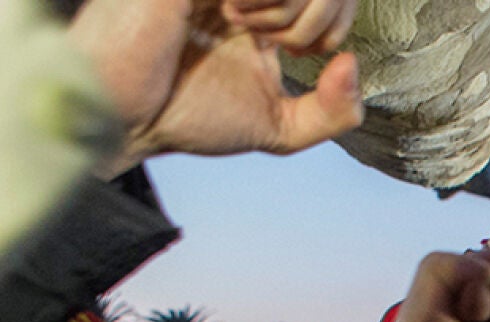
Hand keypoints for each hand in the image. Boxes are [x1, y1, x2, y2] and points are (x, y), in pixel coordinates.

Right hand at [74, 0, 362, 176]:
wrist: (125, 113)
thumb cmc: (188, 117)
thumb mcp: (280, 128)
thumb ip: (334, 112)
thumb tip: (353, 63)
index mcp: (264, 9)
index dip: (340, 16)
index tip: (312, 51)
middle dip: (320, 11)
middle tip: (283, 42)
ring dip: (291, 3)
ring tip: (250, 29)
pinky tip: (233, 16)